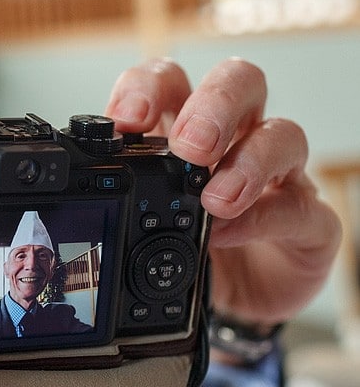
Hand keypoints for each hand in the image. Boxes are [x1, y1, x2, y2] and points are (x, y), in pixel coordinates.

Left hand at [106, 58, 340, 326]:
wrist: (233, 305)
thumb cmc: (186, 245)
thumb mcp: (141, 224)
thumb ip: (121, 204)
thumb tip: (78, 202)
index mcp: (182, 128)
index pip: (169, 81)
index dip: (148, 86)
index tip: (127, 118)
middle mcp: (234, 139)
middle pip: (237, 83)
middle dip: (213, 105)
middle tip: (189, 145)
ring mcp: (278, 176)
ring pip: (282, 133)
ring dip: (248, 161)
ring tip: (215, 199)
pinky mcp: (308, 221)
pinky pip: (301, 206)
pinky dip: (264, 217)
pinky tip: (231, 233)